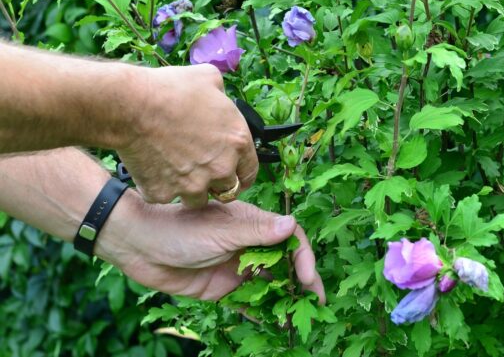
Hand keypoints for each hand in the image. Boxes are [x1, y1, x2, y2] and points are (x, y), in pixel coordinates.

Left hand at [97, 191, 325, 301]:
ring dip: (284, 299)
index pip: (289, 239)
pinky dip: (262, 313)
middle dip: (302, 281)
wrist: (139, 245)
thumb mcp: (221, 230)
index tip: (306, 278)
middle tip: (316, 303)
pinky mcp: (222, 289)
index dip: (302, 257)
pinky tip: (275, 325)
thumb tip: (291, 225)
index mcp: (253, 225)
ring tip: (297, 318)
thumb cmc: (180, 228)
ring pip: (269, 284)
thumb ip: (257, 233)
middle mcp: (249, 245)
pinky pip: (247, 303)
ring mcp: (236, 268)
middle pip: (285, 264)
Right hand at [117, 64, 258, 207]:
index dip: (241, 173)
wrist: (131, 104)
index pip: (250, 172)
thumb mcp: (209, 78)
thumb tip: (219, 95)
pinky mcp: (164, 193)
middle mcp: (220, 168)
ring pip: (197, 200)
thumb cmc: (170, 89)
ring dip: (190, 190)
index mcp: (238, 142)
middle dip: (216, 182)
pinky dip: (160, 187)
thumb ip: (222, 94)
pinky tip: (153, 168)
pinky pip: (165, 196)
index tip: (232, 174)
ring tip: (176, 171)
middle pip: (226, 191)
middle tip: (200, 171)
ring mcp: (192, 185)